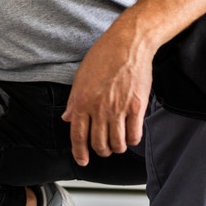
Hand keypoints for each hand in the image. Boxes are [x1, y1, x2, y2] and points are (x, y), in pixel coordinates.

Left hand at [61, 24, 153, 166]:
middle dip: (100, 151)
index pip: (77, 135)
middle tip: (103, 149)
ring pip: (117, 144)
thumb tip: (68, 118)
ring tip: (117, 144)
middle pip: (98, 144)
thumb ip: (74, 101)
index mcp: (82, 101)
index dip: (79, 152)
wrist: (128, 45)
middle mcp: (99, 108)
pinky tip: (130, 136)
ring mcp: (119, 109)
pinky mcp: (137, 107)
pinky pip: (134, 135)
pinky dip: (132, 141)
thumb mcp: (80, 77)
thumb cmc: (103, 57)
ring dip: (116, 148)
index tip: (82, 160)